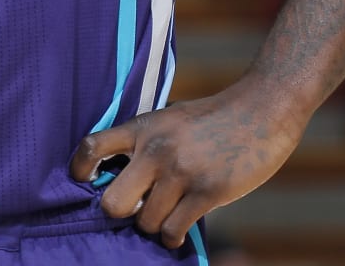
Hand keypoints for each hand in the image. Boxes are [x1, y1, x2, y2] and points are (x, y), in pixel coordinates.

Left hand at [69, 85, 303, 248]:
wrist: (264, 109)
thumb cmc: (216, 117)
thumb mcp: (172, 118)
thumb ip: (147, 142)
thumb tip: (119, 175)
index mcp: (144, 127)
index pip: (91, 147)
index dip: (80, 170)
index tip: (88, 182)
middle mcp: (156, 150)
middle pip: (112, 203)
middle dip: (122, 213)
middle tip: (138, 207)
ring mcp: (182, 172)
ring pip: (146, 223)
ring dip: (155, 225)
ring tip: (169, 213)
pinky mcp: (207, 191)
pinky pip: (173, 230)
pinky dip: (173, 236)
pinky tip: (180, 228)